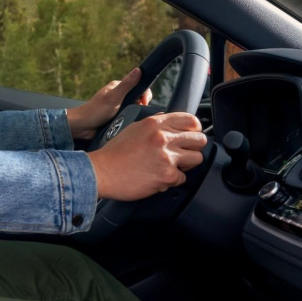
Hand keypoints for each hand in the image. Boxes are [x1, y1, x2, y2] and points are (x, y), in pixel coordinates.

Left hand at [65, 68, 152, 139]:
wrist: (82, 127)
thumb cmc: (94, 111)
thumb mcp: (114, 97)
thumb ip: (127, 84)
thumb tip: (138, 70)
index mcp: (118, 87)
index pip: (139, 86)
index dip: (144, 94)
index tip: (144, 103)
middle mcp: (118, 95)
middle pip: (138, 98)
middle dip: (140, 105)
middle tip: (135, 111)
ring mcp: (117, 106)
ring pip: (134, 108)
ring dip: (134, 113)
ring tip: (129, 118)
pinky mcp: (116, 116)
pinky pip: (128, 117)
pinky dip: (129, 120)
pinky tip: (127, 123)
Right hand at [86, 112, 206, 200]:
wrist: (101, 172)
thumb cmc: (114, 153)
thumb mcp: (134, 128)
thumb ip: (155, 125)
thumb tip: (170, 123)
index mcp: (156, 123)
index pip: (191, 120)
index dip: (194, 130)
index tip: (190, 136)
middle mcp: (163, 137)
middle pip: (199, 140)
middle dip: (193, 148)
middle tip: (182, 154)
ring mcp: (167, 156)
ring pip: (196, 159)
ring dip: (185, 165)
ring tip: (170, 166)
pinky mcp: (167, 175)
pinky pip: (182, 178)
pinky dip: (172, 180)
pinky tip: (158, 177)